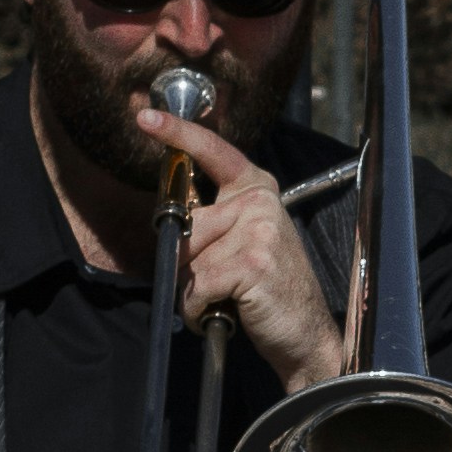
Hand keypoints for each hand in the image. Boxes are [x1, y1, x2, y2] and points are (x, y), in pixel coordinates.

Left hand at [173, 122, 342, 390]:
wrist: (306, 334)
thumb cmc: (267, 291)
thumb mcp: (243, 243)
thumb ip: (211, 224)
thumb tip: (165, 225)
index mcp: (257, 190)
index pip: (214, 152)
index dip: (178, 132)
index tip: (146, 116)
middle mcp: (260, 203)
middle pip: (185, 225)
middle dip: (187, 262)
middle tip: (221, 283)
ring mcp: (259, 231)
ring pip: (187, 259)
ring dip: (194, 291)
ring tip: (229, 299)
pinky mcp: (253, 262)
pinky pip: (196, 286)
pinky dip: (199, 310)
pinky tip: (228, 313)